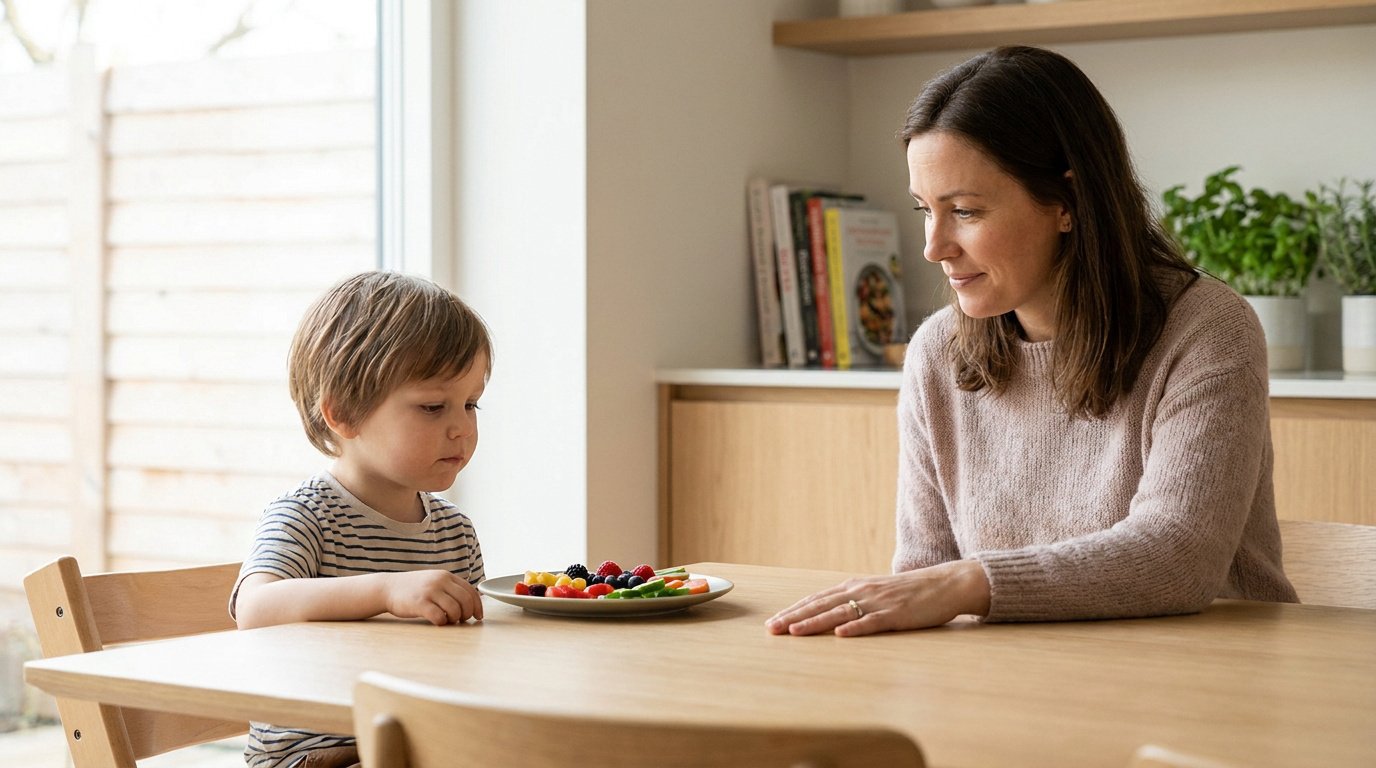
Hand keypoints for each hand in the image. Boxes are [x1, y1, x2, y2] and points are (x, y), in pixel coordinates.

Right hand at [382, 570, 483, 625]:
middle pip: (465, 600)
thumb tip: (471, 603)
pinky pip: (439, 617)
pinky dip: (442, 623)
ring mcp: (430, 592)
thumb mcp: (433, 581)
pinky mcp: (420, 603)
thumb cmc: (413, 589)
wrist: (387, 588)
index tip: (478, 616)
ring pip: (455, 610)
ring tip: (448, 621)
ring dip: (454, 619)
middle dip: (468, 614)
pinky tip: (437, 622)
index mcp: (446, 576)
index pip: (470, 590)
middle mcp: (440, 581)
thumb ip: (450, 588)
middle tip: (462, 621)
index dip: (477, 606)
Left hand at [764, 560, 990, 636]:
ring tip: (794, 632)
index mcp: (855, 587)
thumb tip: (830, 613)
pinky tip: (839, 634)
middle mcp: (861, 591)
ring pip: (839, 613)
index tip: (773, 621)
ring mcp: (878, 602)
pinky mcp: (897, 615)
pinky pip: (872, 622)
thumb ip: (854, 600)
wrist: (945, 583)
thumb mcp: (876, 593)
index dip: (794, 610)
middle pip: (821, 605)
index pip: (817, 599)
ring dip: (814, 622)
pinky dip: (855, 628)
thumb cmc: (910, 592)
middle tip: (772, 629)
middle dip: (794, 617)